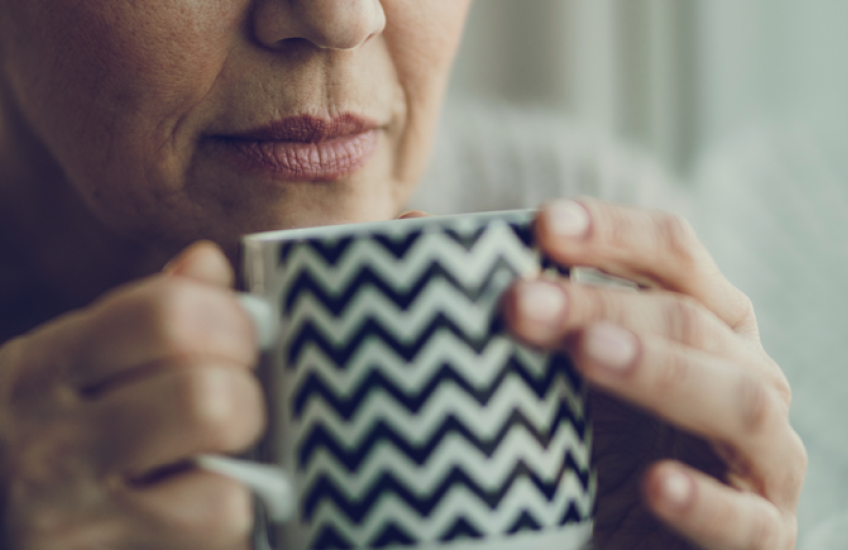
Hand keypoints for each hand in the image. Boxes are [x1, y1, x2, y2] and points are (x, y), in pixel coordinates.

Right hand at [0, 242, 263, 549]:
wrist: (0, 523)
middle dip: (243, 392)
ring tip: (219, 459)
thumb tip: (208, 262)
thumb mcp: (70, 372)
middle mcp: (47, 439)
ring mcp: (66, 515)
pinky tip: (202, 508)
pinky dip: (231, 510)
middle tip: (231, 406)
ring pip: (215, 457)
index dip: (231, 322)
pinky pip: (218, 515)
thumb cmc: (49, 446)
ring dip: (242, 453)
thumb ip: (143, 317)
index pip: (167, 314)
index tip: (239, 340)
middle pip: (207, 392)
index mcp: (44, 368)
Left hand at [502, 199, 805, 549]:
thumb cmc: (602, 439)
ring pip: (736, 399)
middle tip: (520, 303)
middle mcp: (743, 370)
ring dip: (658, 370)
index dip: (613, 231)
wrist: (644, 536)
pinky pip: (745, 519)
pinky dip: (704, 500)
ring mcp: (762, 454)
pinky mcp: (763, 531)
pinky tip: (654, 483)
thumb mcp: (555, 369)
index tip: (541, 224)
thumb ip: (503, 304)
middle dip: (604, 302)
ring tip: (586, 355)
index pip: (671, 252)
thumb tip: (411, 227)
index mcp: (702, 319)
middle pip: (687, 317)